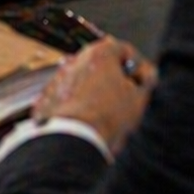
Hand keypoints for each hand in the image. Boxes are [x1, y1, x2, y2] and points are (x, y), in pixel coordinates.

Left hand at [32, 38, 155, 154]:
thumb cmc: (109, 117)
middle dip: (116, 81)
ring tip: (107, 118)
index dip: (139, 68)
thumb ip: (146, 82)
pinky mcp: (46, 100)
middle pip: (102, 65)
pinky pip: (66, 99)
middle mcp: (76, 60)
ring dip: (95, 94)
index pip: (125, 51)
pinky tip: (86, 125)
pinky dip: (76, 108)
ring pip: (83, 82)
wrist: (74, 142)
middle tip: (128, 102)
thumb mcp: (139, 99)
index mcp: (100, 53)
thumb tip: (147, 78)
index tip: (145, 86)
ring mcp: (58, 79)